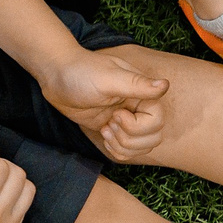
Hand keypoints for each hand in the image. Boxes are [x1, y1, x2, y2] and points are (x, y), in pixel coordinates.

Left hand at [39, 50, 171, 161]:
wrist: (57, 76)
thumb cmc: (81, 72)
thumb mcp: (108, 78)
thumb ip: (137, 84)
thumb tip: (165, 85)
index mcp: (143, 93)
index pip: (157, 122)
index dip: (137, 126)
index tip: (117, 114)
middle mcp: (139, 107)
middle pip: (153, 138)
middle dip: (129, 139)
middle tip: (110, 123)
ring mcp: (127, 120)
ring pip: (142, 148)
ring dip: (122, 145)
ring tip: (105, 129)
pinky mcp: (115, 129)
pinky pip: (127, 151)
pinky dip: (116, 150)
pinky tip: (104, 135)